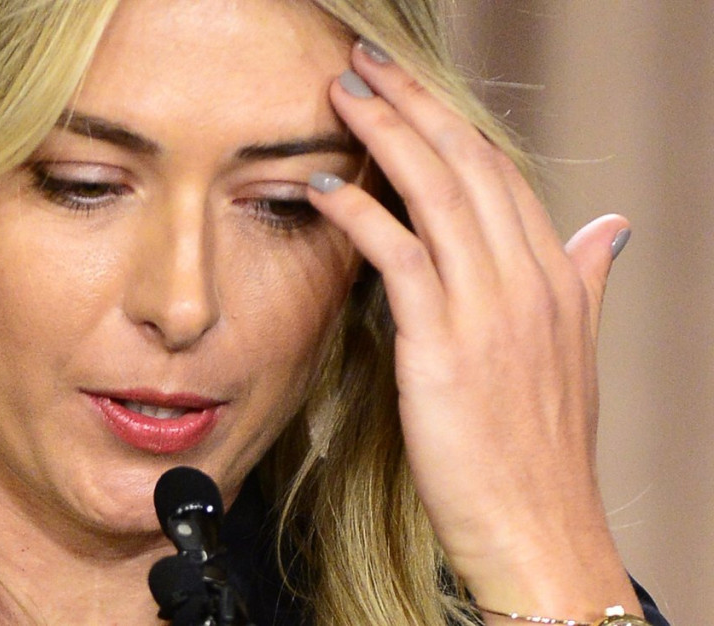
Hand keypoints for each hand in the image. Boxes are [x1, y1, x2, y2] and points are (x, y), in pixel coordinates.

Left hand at [307, 42, 640, 618]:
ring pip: (436, 193)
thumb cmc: (540, 449)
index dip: (452, 123)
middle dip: (413, 103)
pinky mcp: (444, 346)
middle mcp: (529, 281)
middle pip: (468, 163)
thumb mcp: (574, 355)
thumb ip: (587, 282)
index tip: (410, 90)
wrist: (539, 528)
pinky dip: (359, 212)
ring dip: (384, 134)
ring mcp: (490, 311)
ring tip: (341, 94)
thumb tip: (610, 229)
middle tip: (365, 63)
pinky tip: (323, 185)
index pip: (501, 174)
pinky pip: (399, 256)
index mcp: (556, 278)